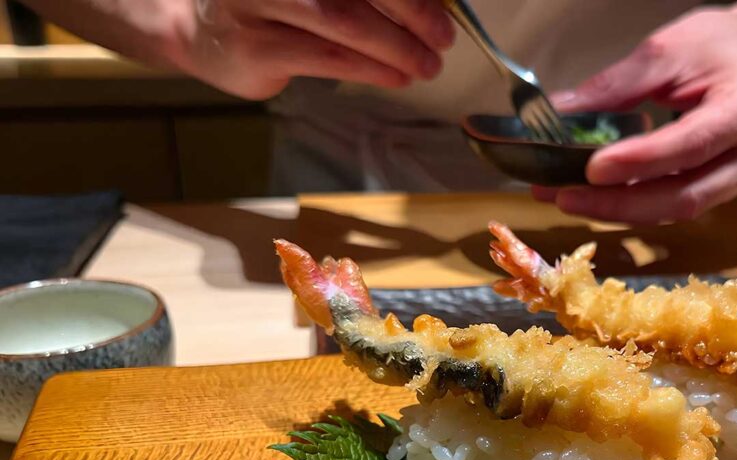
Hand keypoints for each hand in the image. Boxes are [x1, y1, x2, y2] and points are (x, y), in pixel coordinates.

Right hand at [183, 0, 455, 97]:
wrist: (194, 29)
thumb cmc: (269, 4)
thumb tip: (429, 5)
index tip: (443, 6)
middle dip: (412, 11)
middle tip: (443, 37)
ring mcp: (256, 3)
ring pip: (344, 22)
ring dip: (396, 47)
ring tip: (426, 64)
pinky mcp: (255, 48)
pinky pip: (328, 58)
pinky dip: (371, 69)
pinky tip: (396, 76)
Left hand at [534, 7, 736, 223]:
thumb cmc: (721, 46)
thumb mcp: (670, 47)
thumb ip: (618, 83)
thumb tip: (563, 110)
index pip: (693, 143)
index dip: (642, 162)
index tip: (592, 168)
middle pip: (685, 196)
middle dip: (619, 203)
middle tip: (565, 196)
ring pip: (679, 210)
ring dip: (619, 211)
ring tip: (568, 198)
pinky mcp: (727, 190)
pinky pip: (677, 206)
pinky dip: (634, 206)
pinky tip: (597, 198)